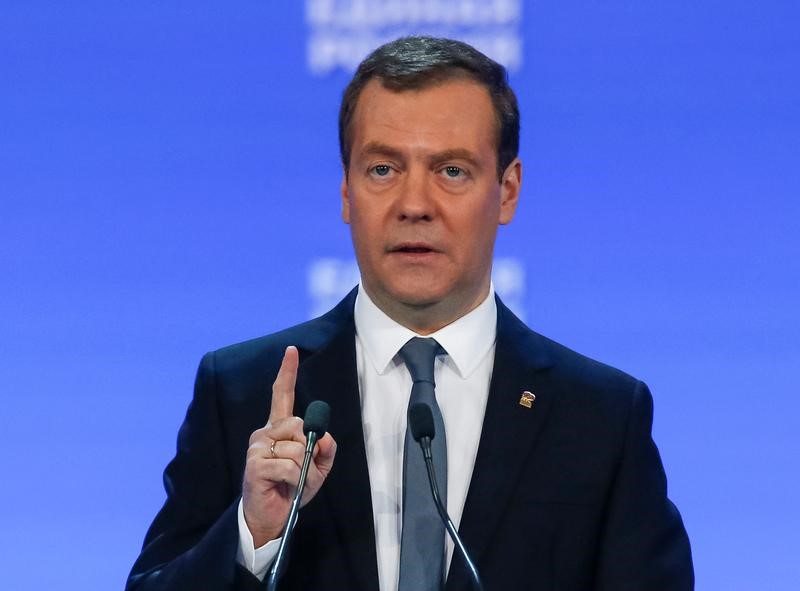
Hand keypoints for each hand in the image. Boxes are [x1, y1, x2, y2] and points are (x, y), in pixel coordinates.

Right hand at [242, 345, 336, 546]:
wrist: (271, 516)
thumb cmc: (291, 488)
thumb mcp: (318, 469)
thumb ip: (326, 449)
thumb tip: (324, 436)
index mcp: (279, 429)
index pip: (281, 394)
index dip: (287, 372)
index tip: (291, 350)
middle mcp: (264, 432)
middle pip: (300, 425)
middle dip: (309, 450)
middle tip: (300, 470)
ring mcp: (257, 447)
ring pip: (297, 447)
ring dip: (302, 468)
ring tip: (290, 480)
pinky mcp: (254, 464)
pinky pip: (289, 465)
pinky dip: (294, 478)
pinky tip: (282, 485)